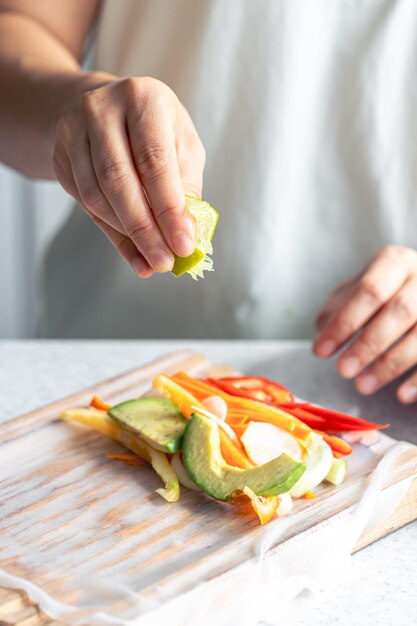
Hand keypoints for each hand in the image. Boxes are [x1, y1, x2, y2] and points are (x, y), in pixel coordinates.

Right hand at [53, 75, 204, 277]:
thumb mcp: (182, 146)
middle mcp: (102, 109)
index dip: (169, 208)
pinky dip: (113, 232)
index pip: (154, 161)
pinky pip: (85, 203)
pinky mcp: (60, 156)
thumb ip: (185, 187)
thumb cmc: (156, 130)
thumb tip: (186, 237)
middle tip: (165, 262)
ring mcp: (73, 131)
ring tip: (153, 260)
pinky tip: (134, 250)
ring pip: (97, 196)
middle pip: (119, 181)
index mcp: (142, 98)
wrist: (108, 108)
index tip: (184, 245)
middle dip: (145, 229)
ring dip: (127, 235)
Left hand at [313, 246, 416, 403]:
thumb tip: (322, 331)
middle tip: (343, 370)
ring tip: (362, 386)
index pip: (369, 291)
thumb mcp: (357, 290)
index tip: (320, 351)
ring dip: (391, 364)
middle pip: (400, 311)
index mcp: (395, 262)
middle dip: (369, 344)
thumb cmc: (383, 291)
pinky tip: (401, 396)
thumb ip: (338, 307)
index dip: (344, 323)